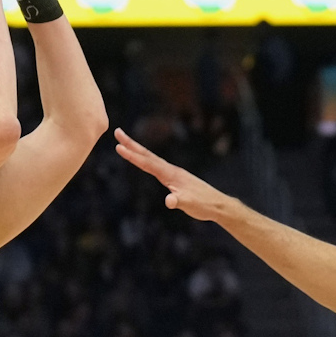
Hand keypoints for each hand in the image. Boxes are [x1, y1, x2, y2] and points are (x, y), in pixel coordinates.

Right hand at [114, 128, 236, 220]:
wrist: (217, 204)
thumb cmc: (203, 205)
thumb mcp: (189, 204)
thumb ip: (178, 201)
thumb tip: (169, 201)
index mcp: (171, 174)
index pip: (147, 163)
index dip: (132, 155)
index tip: (118, 146)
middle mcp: (171, 170)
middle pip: (147, 155)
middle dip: (131, 144)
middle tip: (117, 132)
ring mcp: (174, 173)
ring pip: (151, 158)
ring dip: (137, 150)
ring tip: (125, 143)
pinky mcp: (176, 178)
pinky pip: (156, 165)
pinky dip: (146, 159)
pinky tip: (144, 160)